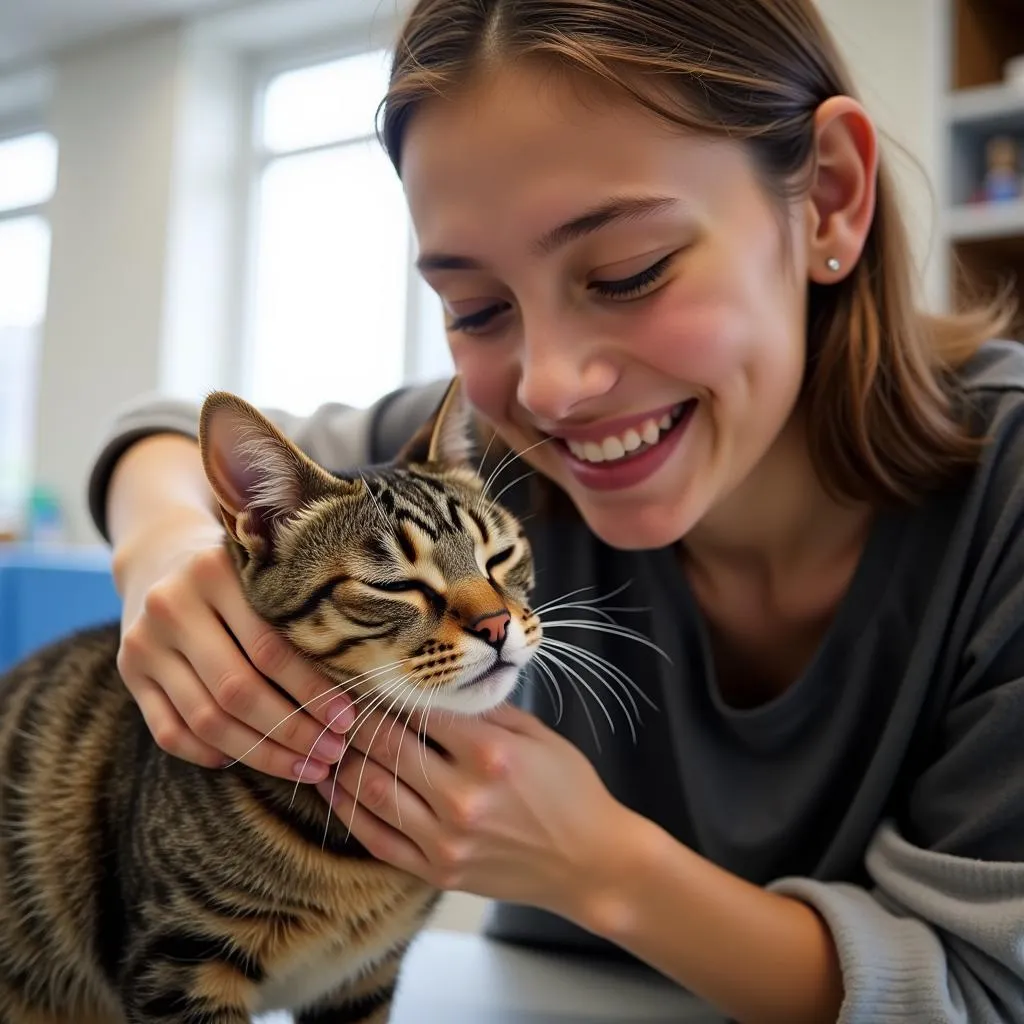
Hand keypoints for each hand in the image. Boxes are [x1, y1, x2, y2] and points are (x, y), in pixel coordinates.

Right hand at [115, 522, 353, 780]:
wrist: (163, 555)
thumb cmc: (242, 572)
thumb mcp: (266, 573)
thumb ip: (300, 613)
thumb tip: (365, 677)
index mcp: (215, 572)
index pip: (270, 648)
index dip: (312, 691)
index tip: (349, 718)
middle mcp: (171, 605)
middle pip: (237, 690)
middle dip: (292, 731)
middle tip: (333, 753)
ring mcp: (142, 642)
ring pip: (204, 719)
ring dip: (261, 754)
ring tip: (306, 767)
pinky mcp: (127, 673)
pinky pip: (169, 732)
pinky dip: (211, 754)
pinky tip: (248, 760)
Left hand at [317, 702, 626, 917]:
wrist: (591, 863)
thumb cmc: (570, 792)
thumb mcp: (536, 736)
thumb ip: (485, 710)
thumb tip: (439, 683)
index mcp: (490, 754)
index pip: (419, 710)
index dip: (389, 692)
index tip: (370, 679)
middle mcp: (463, 797)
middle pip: (387, 746)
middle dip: (357, 721)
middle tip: (339, 704)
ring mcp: (447, 839)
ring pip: (370, 790)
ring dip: (342, 761)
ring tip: (328, 740)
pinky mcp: (438, 871)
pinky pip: (377, 838)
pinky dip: (347, 810)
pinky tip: (332, 787)